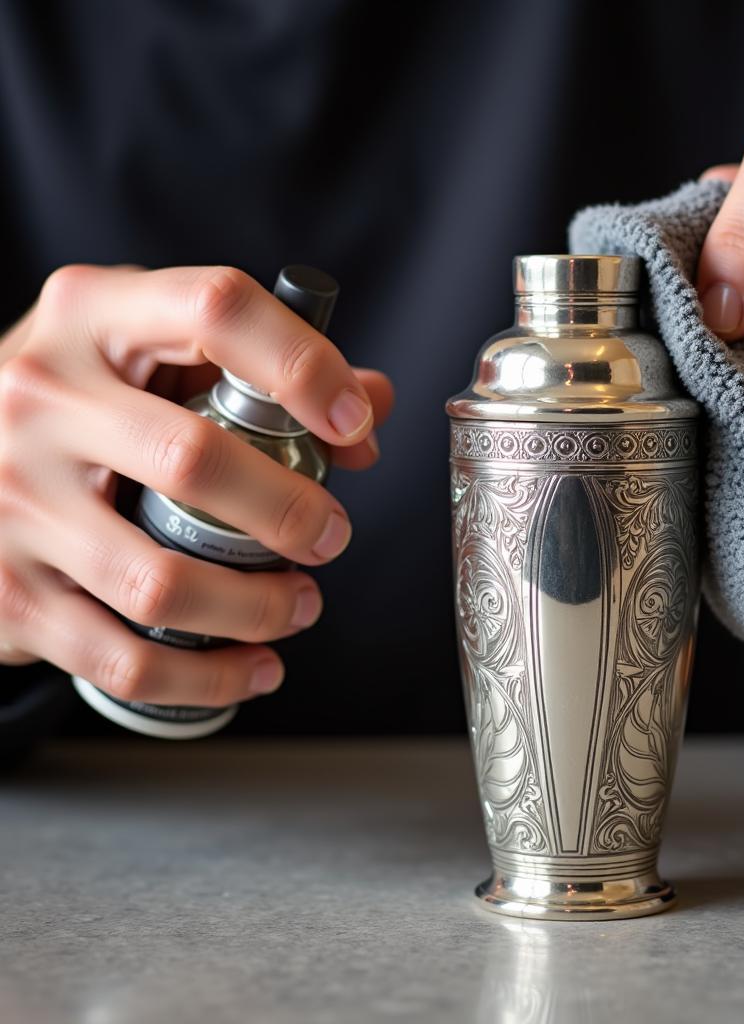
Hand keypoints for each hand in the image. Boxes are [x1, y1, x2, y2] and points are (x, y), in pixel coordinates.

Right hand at [0, 264, 393, 703]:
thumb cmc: (82, 402)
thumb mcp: (152, 353)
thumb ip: (260, 369)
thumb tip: (369, 410)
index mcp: (94, 316)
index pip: (217, 311)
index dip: (305, 366)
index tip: (354, 423)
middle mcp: (42, 397)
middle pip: (194, 458)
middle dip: (291, 510)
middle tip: (332, 535)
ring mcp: (14, 499)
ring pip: (162, 580)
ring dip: (258, 607)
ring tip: (301, 605)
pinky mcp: (10, 592)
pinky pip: (123, 658)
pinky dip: (208, 677)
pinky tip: (256, 667)